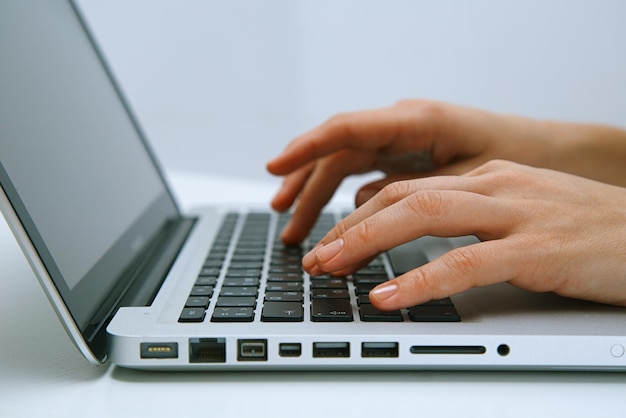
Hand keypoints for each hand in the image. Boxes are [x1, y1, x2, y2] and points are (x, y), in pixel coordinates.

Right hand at [267, 100, 557, 243]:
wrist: (547, 152)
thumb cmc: (516, 156)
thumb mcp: (469, 178)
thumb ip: (415, 188)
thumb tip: (363, 201)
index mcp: (416, 121)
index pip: (346, 130)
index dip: (306, 148)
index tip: (274, 167)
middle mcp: (400, 125)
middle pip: (336, 153)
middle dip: (304, 187)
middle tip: (284, 225)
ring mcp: (399, 140)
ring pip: (343, 165)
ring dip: (316, 195)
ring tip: (293, 229)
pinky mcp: (404, 155)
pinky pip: (360, 173)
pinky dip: (341, 196)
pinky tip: (334, 218)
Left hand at [302, 160, 625, 308]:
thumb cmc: (587, 230)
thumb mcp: (520, 211)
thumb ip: (472, 215)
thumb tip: (420, 231)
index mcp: (489, 177)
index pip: (409, 186)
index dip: (362, 214)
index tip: (333, 239)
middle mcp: (496, 186)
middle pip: (405, 196)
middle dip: (352, 226)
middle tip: (316, 255)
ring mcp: (518, 214)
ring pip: (426, 215)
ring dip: (370, 242)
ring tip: (331, 267)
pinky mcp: (538, 250)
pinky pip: (467, 263)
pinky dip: (421, 279)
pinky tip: (389, 295)